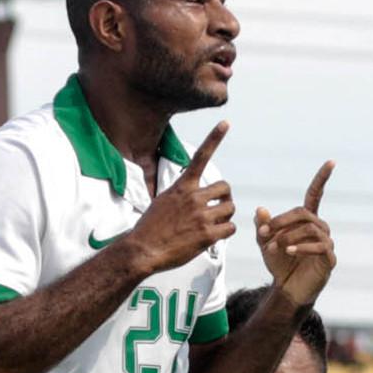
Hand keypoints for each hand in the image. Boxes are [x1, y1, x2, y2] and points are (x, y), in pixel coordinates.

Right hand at [121, 122, 232, 275]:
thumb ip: (179, 194)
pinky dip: (226, 232)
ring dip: (226, 216)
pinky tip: (215, 236)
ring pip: (230, 209)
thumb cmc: (150, 228)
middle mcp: (193, 198)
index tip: (225, 122)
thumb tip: (189, 195)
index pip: (201, 157)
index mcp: (182, 187)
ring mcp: (201, 216)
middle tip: (219, 208)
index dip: (214, 138)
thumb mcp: (162, 201)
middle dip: (225, 198)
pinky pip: (230, 228)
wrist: (142, 249)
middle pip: (225, 188)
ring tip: (215, 224)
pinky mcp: (207, 235)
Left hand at [255, 162, 336, 305]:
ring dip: (288, 236)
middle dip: (281, 221)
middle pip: (303, 213)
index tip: (331, 162)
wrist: (287, 289)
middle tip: (264, 234)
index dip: (322, 178)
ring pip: (310, 228)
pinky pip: (318, 246)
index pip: (315, 194)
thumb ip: (263, 227)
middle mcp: (320, 228)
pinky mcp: (329, 258)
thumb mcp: (265, 243)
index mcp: (307, 220)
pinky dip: (301, 247)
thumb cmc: (279, 263)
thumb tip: (260, 209)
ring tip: (274, 247)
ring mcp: (326, 243)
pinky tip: (288, 252)